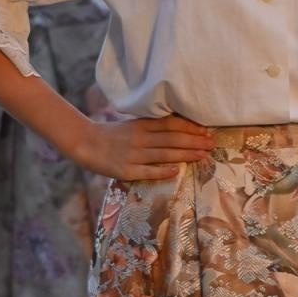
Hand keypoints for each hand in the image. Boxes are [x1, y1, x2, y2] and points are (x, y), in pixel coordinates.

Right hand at [68, 115, 213, 181]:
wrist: (85, 142)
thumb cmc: (114, 134)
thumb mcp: (133, 124)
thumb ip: (153, 126)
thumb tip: (181, 126)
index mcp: (142, 126)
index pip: (171, 125)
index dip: (190, 127)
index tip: (206, 130)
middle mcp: (139, 139)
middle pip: (172, 139)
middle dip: (194, 141)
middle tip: (212, 144)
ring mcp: (133, 155)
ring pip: (164, 155)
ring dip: (185, 155)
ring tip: (202, 155)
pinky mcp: (125, 171)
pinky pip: (147, 172)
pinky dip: (162, 171)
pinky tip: (177, 171)